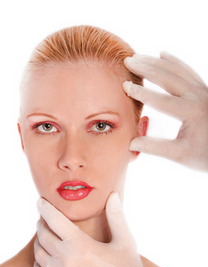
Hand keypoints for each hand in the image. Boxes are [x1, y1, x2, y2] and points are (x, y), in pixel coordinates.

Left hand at [33, 193, 163, 266]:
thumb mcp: (126, 242)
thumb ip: (116, 217)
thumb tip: (112, 196)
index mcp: (80, 244)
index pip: (54, 219)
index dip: (44, 208)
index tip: (40, 201)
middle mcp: (66, 259)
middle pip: (43, 234)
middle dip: (42, 223)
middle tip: (45, 219)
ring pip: (38, 252)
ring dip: (39, 241)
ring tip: (45, 236)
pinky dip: (38, 263)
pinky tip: (44, 258)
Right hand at [123, 52, 207, 171]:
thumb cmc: (206, 155)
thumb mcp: (181, 155)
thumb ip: (156, 147)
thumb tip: (131, 144)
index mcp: (192, 112)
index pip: (161, 100)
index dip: (141, 92)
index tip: (124, 85)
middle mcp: (199, 97)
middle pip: (168, 77)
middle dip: (146, 68)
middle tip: (128, 61)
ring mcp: (204, 91)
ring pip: (177, 70)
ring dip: (156, 62)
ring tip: (137, 57)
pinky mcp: (205, 90)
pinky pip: (188, 71)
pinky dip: (175, 62)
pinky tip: (163, 54)